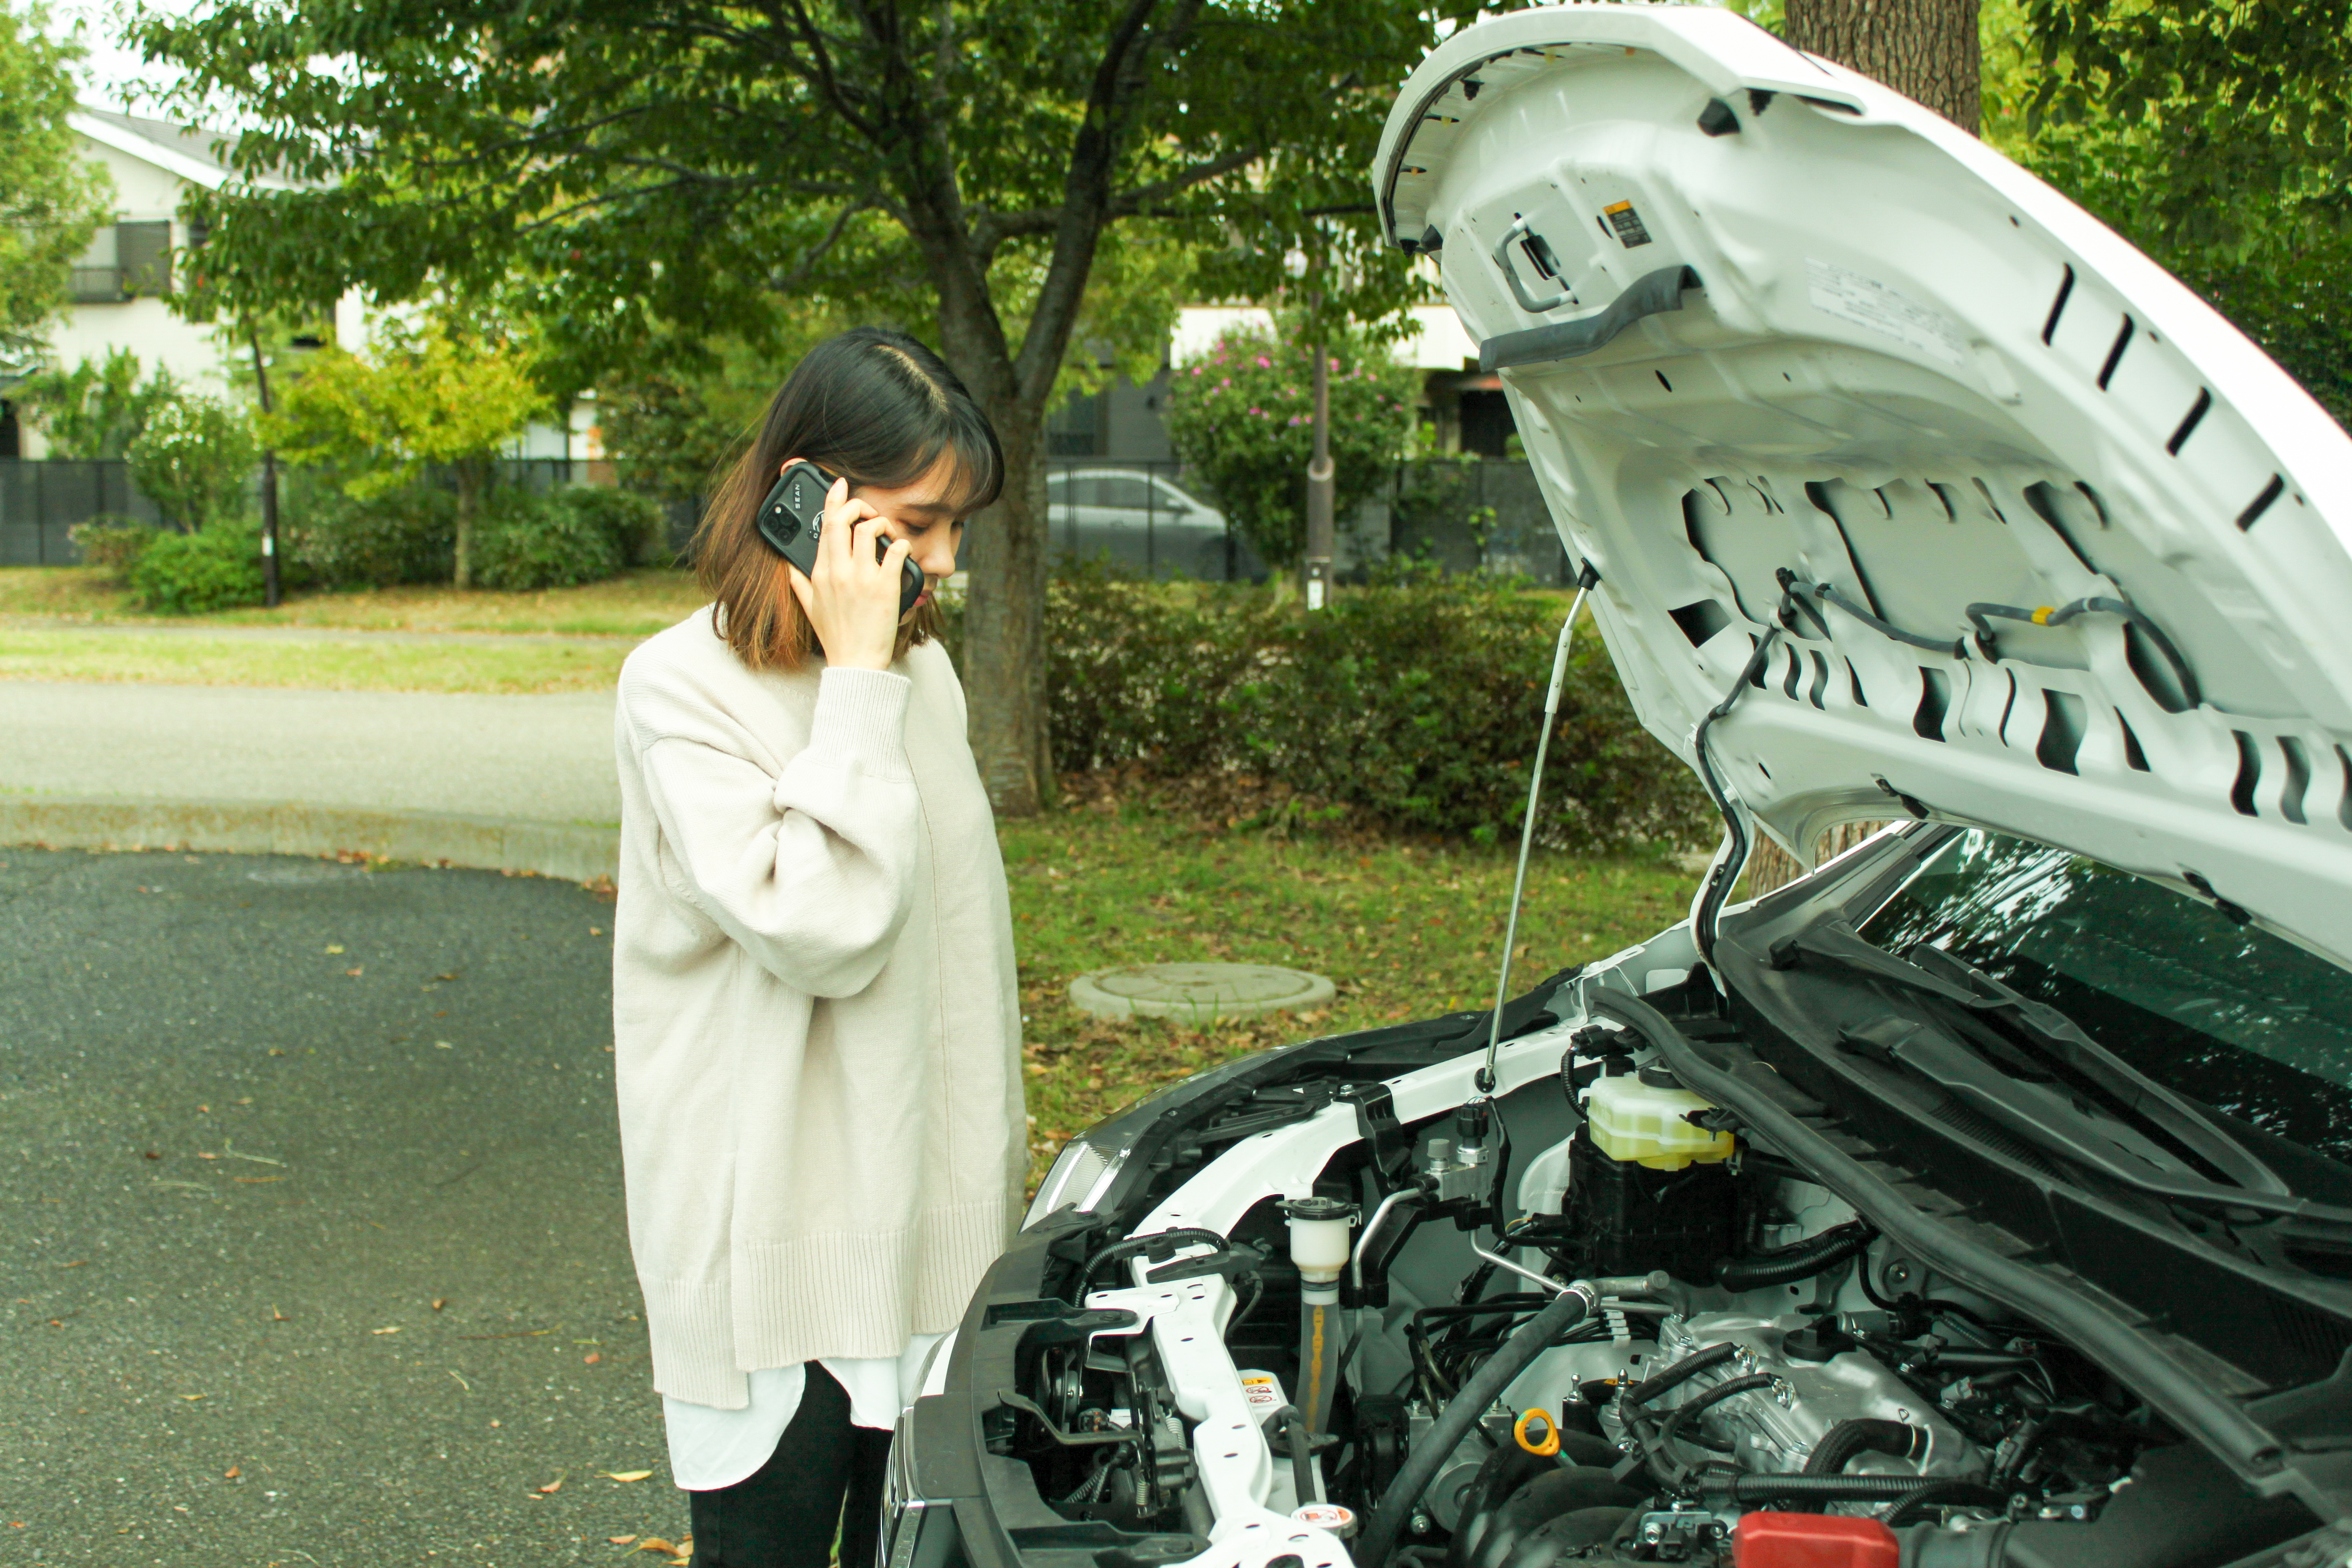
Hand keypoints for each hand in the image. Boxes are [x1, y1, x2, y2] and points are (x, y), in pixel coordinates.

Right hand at [785, 476, 911, 670]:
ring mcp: (861, 577)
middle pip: (844, 520)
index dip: (833, 499)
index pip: (825, 526)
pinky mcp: (885, 586)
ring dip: (881, 524)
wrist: (855, 662)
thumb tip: (788, 566)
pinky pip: (895, 550)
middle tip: (868, 510)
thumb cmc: (835, 636)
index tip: (840, 484)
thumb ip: (797, 583)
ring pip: (870, 530)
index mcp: (820, 572)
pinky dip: (900, 544)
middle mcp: (838, 570)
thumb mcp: (809, 608)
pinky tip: (900, 550)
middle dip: (858, 505)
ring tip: (886, 534)